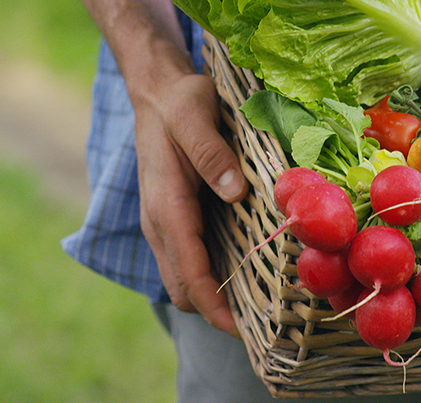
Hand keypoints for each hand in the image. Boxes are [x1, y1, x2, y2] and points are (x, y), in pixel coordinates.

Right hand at [135, 71, 247, 336]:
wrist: (158, 91)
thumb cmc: (179, 101)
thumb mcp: (194, 115)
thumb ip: (210, 152)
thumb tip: (234, 192)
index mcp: (166, 204)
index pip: (188, 271)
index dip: (213, 306)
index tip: (242, 329)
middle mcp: (161, 222)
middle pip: (183, 287)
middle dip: (216, 312)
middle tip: (263, 321)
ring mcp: (165, 222)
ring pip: (184, 277)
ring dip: (214, 297)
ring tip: (259, 305)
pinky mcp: (175, 217)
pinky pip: (190, 259)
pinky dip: (210, 276)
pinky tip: (245, 271)